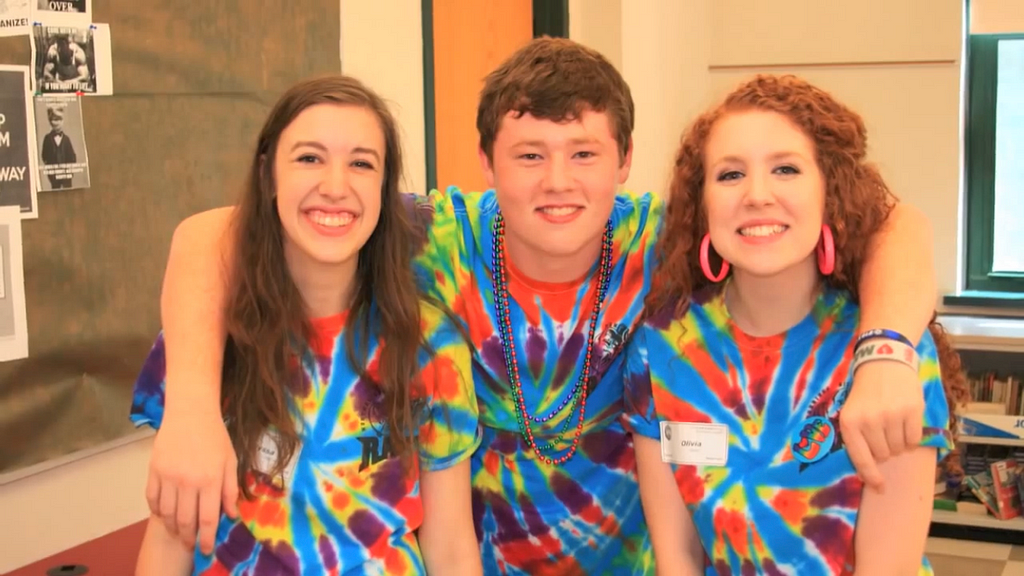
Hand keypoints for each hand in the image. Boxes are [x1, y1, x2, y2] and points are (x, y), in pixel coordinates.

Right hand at [145, 406, 238, 554]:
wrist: (191, 413)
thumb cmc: (215, 437)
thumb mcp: (231, 461)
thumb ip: (230, 489)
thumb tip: (231, 515)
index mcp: (211, 480)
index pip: (207, 519)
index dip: (207, 539)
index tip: (206, 549)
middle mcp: (188, 482)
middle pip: (185, 521)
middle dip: (188, 538)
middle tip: (190, 544)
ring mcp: (168, 477)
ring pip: (167, 513)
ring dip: (172, 527)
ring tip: (178, 531)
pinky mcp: (154, 470)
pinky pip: (152, 499)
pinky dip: (157, 511)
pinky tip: (164, 514)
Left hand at [840, 359, 924, 491]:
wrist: (884, 363)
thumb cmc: (865, 393)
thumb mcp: (852, 413)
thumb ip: (857, 439)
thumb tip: (869, 474)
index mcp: (849, 423)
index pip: (862, 459)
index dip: (871, 476)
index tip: (880, 488)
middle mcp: (869, 421)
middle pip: (884, 455)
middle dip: (885, 448)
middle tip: (882, 429)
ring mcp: (891, 416)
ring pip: (900, 449)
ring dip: (899, 442)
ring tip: (893, 422)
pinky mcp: (911, 411)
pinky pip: (915, 440)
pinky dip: (912, 436)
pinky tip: (906, 421)